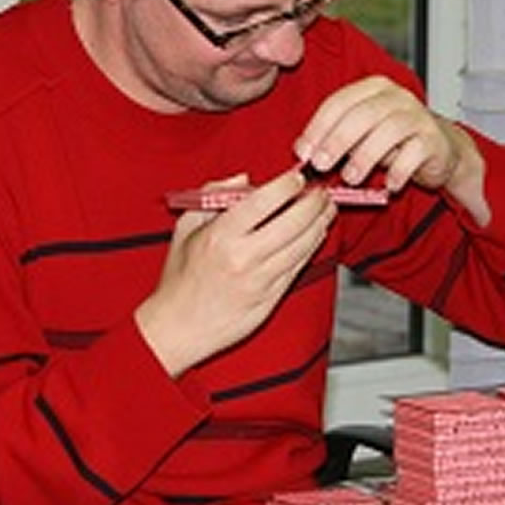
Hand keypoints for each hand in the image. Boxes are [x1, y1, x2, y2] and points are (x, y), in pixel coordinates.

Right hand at [135, 169, 335, 376]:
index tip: (297, 177)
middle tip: (322, 192)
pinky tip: (315, 235)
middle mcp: (243, 257)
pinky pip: (298, 267)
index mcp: (220, 235)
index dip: (287, 185)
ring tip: (326, 210)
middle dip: (314, 203)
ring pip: (302, 246)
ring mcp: (260, 280)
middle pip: (292, 222)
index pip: (263, 201)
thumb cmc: (180, 278)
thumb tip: (244, 179)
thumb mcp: (185, 228)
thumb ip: (213, 196)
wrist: (178, 328)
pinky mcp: (270, 299)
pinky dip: (311, 248)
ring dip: (319, 224)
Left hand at [293, 76, 488, 223]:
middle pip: (363, 114)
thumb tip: (302, 151)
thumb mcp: (360, 135)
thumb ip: (334, 137)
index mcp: (373, 89)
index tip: (303, 152)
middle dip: (337, 140)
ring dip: (365, 156)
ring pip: (389, 130)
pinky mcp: (434, 139)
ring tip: (350, 177)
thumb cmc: (393, 142)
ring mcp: (418, 116)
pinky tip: (388, 185)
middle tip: (321, 165)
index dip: (318, 127)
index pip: (340, 102)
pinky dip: (399, 171)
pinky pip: (415, 153)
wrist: (439, 150)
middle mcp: (397, 97)